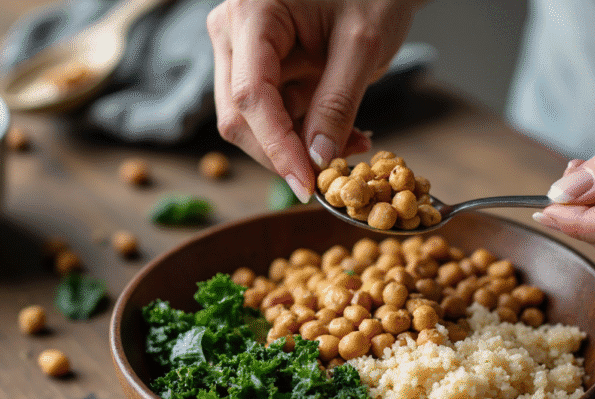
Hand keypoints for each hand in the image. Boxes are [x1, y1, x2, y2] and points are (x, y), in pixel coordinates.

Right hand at [206, 0, 423, 201]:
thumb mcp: (363, 46)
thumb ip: (338, 104)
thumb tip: (316, 160)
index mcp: (250, 14)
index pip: (251, 96)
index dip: (276, 146)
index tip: (306, 184)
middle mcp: (232, 33)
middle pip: (239, 116)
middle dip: (284, 152)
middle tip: (333, 173)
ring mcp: (240, 52)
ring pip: (251, 123)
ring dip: (298, 146)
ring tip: (353, 142)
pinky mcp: (257, 70)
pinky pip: (271, 116)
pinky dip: (304, 134)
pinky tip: (343, 132)